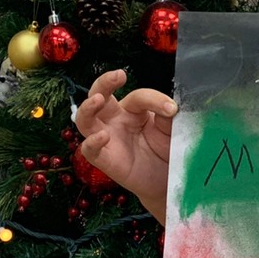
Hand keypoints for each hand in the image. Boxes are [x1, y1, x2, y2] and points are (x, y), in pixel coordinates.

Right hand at [76, 69, 176, 223]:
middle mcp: (116, 120)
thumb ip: (168, 117)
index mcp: (133, 110)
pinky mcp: (105, 160)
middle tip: (119, 75)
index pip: (138, 97)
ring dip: (87, 107)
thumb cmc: (167, 152)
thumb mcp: (172, 131)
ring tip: (98, 100)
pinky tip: (102, 136)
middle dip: (105, 82)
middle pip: (99, 94)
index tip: (173, 109)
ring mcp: (107, 139)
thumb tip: (171, 106)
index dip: (154, 99)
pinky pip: (88, 150)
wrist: (169, 182)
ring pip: (85, 119)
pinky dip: (92, 142)